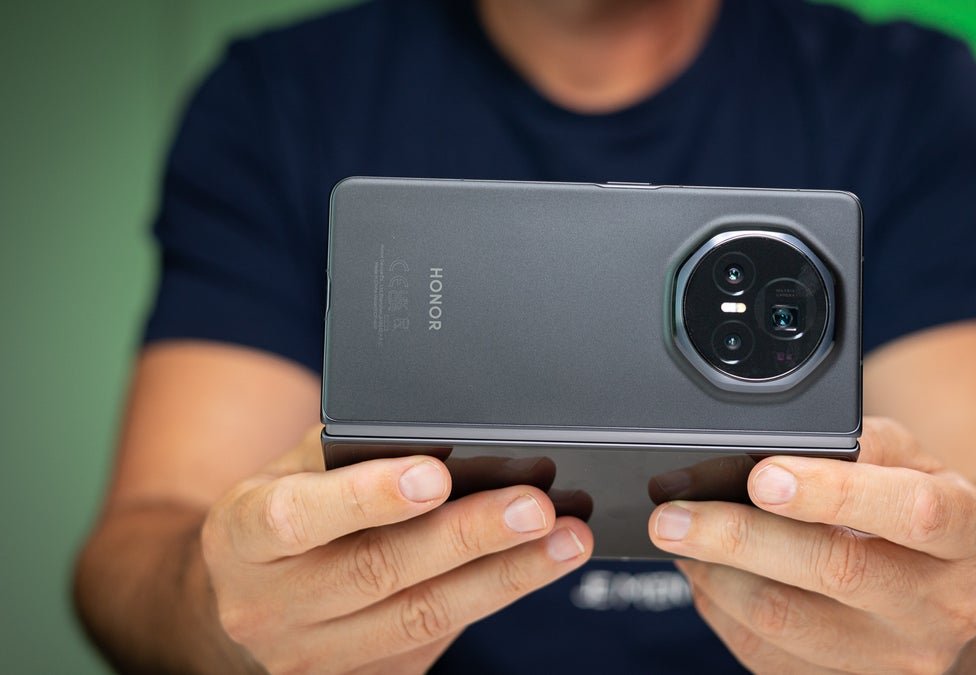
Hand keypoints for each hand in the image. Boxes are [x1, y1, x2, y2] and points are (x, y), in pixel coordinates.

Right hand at [200, 427, 592, 672]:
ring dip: (504, 576)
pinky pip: (436, 641)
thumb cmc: (286, 512)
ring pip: (420, 617)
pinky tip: (535, 567)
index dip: (370, 496)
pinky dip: (493, 598)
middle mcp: (269, 606)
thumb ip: (353, 450)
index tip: (437, 473)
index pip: (300, 518)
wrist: (249, 600)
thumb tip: (447, 433)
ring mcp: (313, 656)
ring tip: (564, 539)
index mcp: (240, 536)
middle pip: (378, 572)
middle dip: (467, 536)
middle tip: (534, 506)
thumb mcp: (293, 469)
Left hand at [648, 417, 975, 673]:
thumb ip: (859, 444)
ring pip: (788, 621)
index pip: (910, 511)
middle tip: (672, 515)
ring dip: (716, 576)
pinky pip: (768, 657)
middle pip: (835, 570)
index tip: (761, 476)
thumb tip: (773, 448)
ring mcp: (900, 661)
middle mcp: (946, 607)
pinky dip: (722, 611)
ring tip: (680, 539)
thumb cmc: (917, 508)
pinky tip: (708, 576)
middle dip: (739, 536)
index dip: (832, 493)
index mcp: (970, 535)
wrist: (949, 593)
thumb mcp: (912, 459)